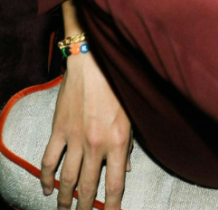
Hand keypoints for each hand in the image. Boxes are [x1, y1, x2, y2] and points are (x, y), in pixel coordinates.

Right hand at [40, 52, 132, 209]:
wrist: (94, 62)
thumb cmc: (118, 85)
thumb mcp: (131, 116)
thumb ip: (129, 145)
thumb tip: (125, 170)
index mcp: (118, 141)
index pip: (114, 185)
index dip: (112, 207)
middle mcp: (96, 144)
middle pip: (87, 187)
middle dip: (85, 207)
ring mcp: (75, 138)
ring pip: (67, 179)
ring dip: (65, 199)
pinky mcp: (59, 129)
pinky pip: (49, 160)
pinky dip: (46, 177)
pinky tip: (47, 188)